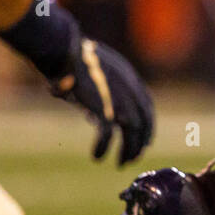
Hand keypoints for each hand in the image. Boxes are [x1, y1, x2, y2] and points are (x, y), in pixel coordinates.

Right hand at [53, 36, 154, 163]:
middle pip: (143, 122)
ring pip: (131, 132)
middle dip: (140, 143)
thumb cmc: (77, 58)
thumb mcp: (99, 73)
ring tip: (121, 164)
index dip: (148, 126)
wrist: (67, 51)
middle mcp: (131, 91)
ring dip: (128, 150)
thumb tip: (96, 114)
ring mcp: (119, 100)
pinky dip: (103, 147)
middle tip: (133, 158)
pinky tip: (97, 156)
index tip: (146, 140)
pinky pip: (107, 134)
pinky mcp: (103, 107)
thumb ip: (104, 92)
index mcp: (131, 80)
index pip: (147, 107)